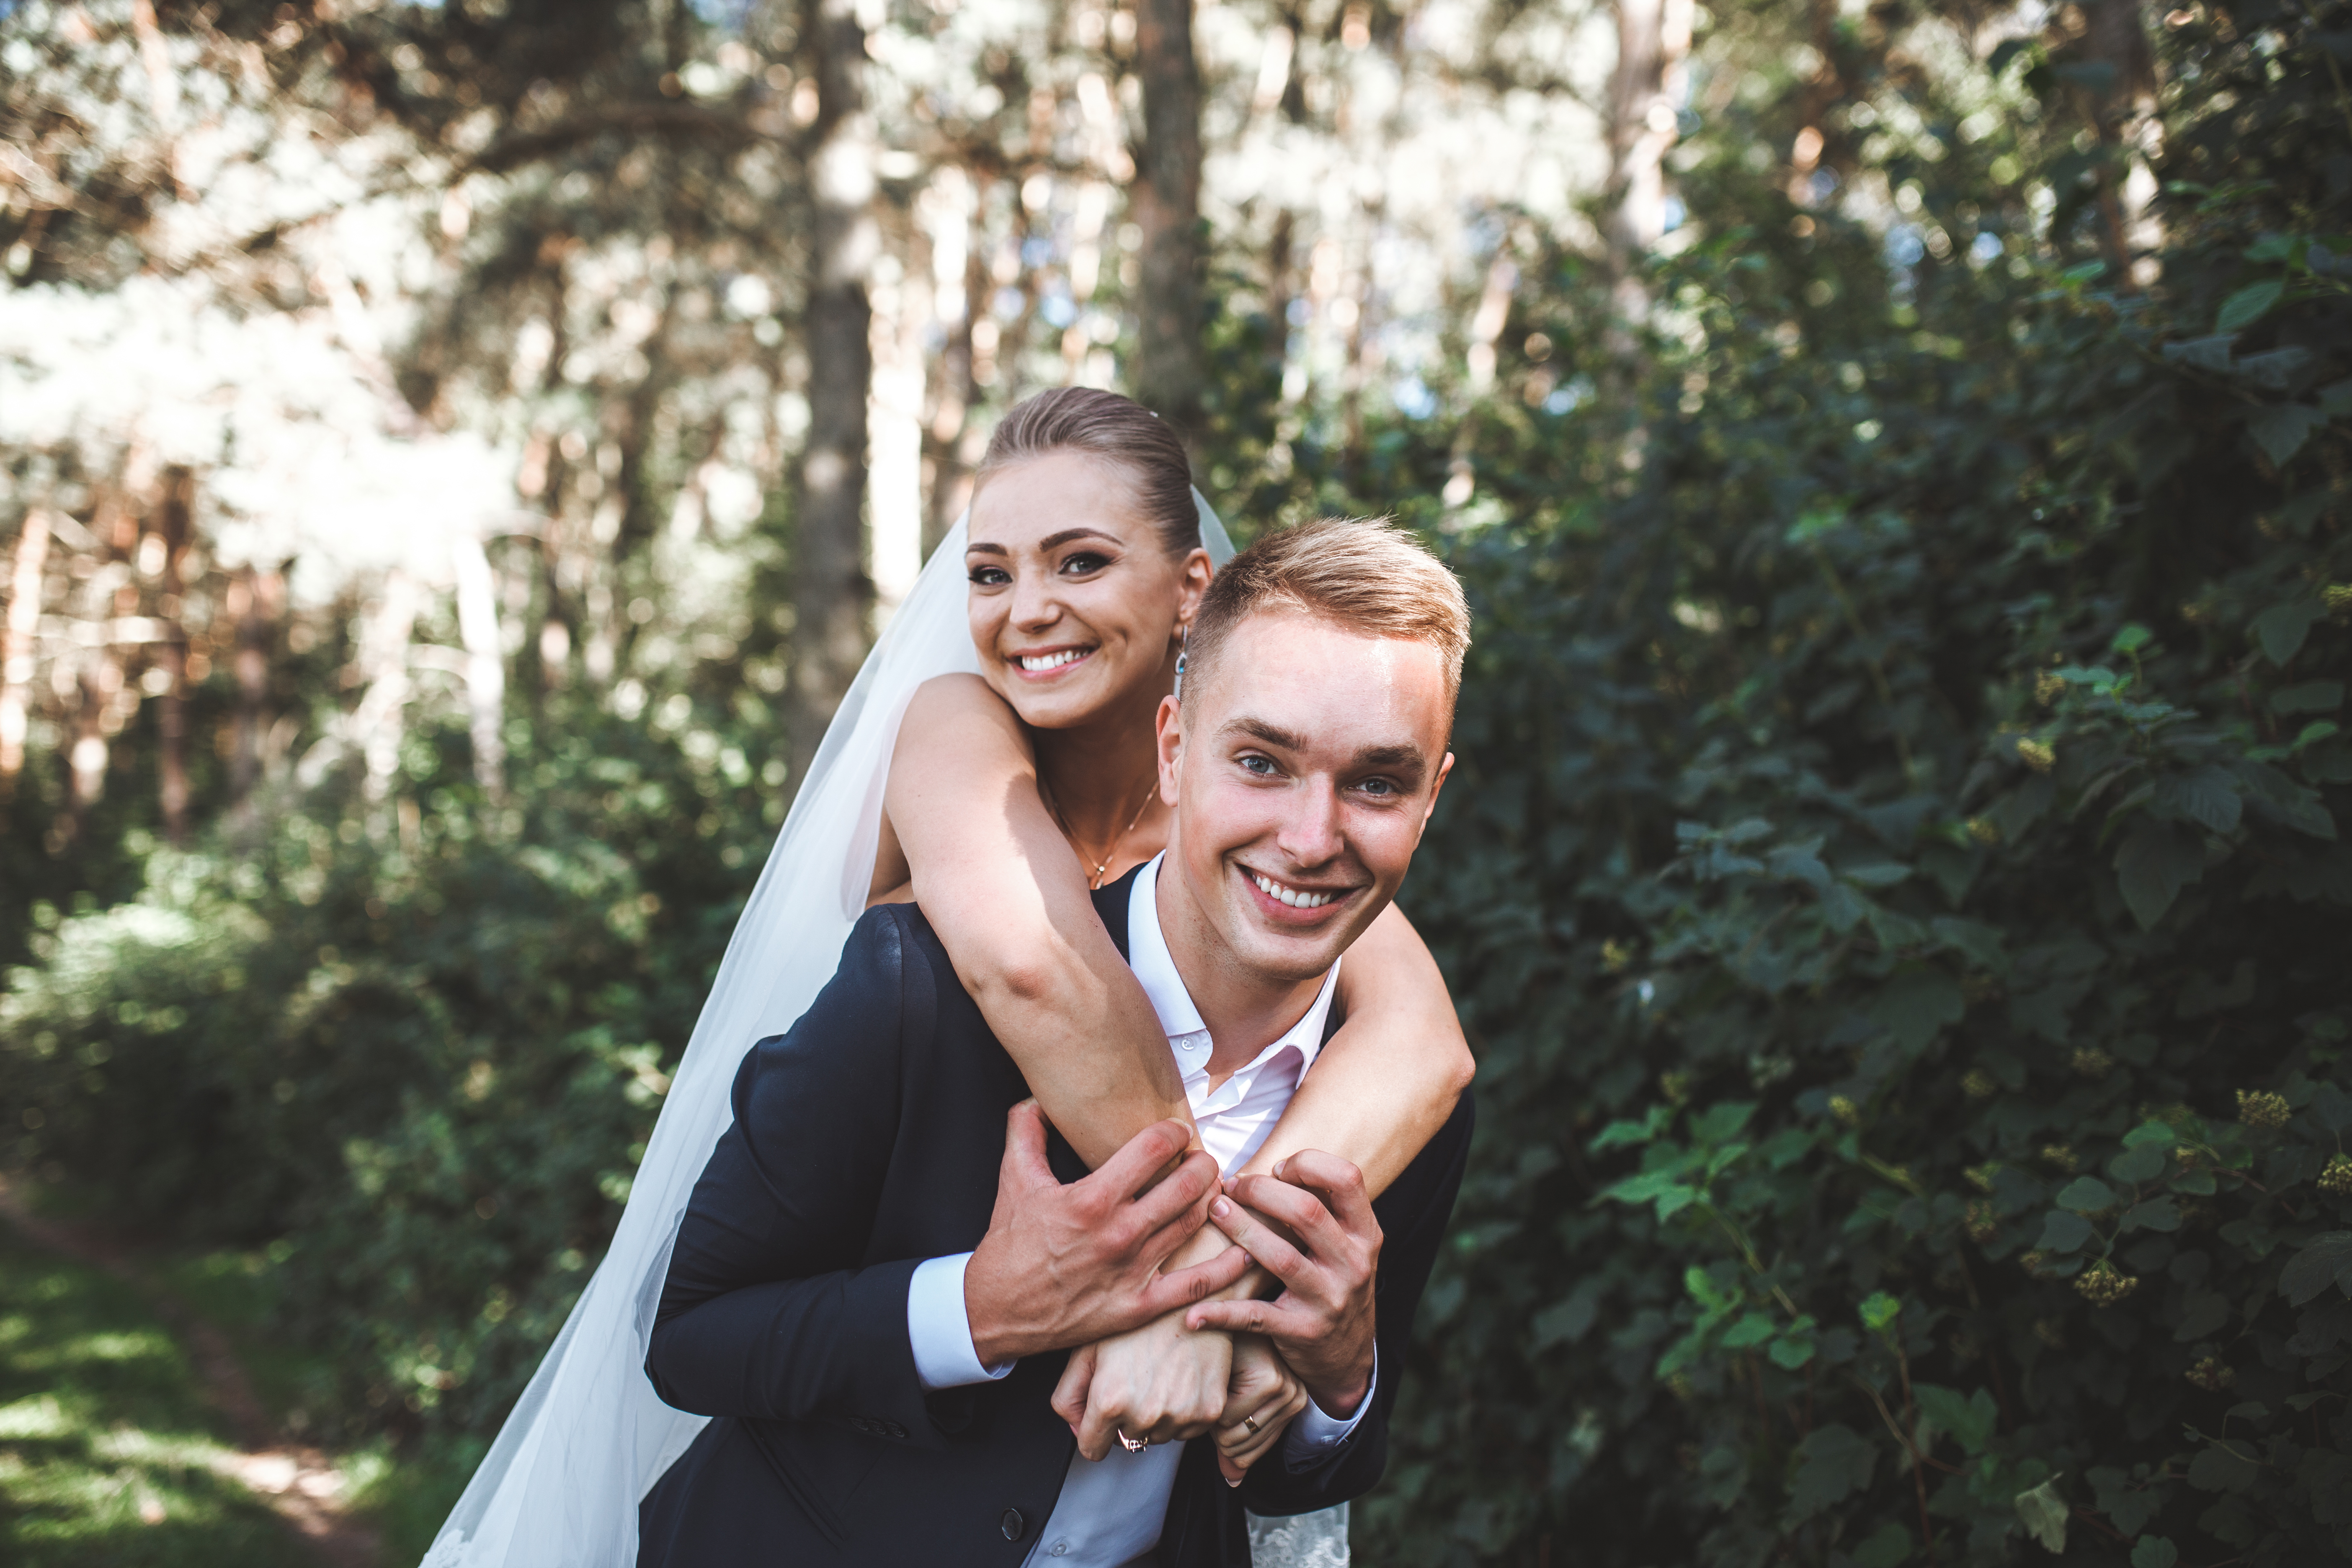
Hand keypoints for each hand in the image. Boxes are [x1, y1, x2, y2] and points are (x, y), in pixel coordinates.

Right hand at [964, 1102, 1248, 1366]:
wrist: (995, 1312)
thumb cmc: (1008, 1245)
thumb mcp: (1013, 1179)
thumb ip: (1026, 1130)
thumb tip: (1038, 1096)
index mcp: (1092, 1198)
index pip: (1154, 1148)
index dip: (1173, 1132)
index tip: (1175, 1132)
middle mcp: (1119, 1234)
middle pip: (1187, 1185)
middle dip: (1203, 1163)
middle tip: (1202, 1158)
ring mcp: (1133, 1272)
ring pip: (1195, 1224)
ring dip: (1214, 1200)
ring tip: (1214, 1188)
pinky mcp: (1140, 1307)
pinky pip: (1196, 1285)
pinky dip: (1227, 1267)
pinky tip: (1246, 1249)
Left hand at [1050, 1309, 1233, 1459]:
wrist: (1192, 1297)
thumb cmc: (1138, 1318)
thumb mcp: (1087, 1349)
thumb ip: (1068, 1396)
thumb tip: (1079, 1431)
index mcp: (1110, 1399)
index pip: (1093, 1449)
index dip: (1094, 1432)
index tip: (1101, 1417)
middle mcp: (1145, 1414)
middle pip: (1127, 1441)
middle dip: (1125, 1419)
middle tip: (1135, 1380)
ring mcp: (1180, 1415)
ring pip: (1157, 1436)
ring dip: (1154, 1417)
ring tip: (1158, 1376)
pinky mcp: (1209, 1412)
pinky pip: (1186, 1431)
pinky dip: (1182, 1413)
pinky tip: (1179, 1380)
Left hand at [1184, 1151, 1379, 1418]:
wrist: (1347, 1358)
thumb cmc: (1333, 1283)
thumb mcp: (1347, 1246)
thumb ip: (1323, 1208)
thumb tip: (1271, 1166)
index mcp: (1365, 1234)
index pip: (1347, 1179)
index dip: (1308, 1163)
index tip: (1276, 1168)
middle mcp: (1353, 1265)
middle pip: (1307, 1212)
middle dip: (1261, 1191)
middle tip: (1230, 1187)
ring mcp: (1329, 1300)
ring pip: (1280, 1257)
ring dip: (1241, 1229)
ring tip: (1214, 1212)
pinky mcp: (1302, 1332)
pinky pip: (1255, 1318)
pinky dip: (1221, 1313)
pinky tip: (1193, 1311)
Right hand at [1212, 1334, 1308, 1482]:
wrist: (1220, 1305)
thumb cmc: (1222, 1348)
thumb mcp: (1229, 1399)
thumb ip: (1233, 1442)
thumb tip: (1233, 1480)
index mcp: (1290, 1404)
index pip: (1247, 1455)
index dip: (1219, 1434)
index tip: (1219, 1396)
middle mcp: (1295, 1398)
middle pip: (1238, 1449)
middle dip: (1215, 1425)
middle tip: (1217, 1384)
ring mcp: (1285, 1390)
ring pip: (1230, 1436)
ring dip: (1212, 1411)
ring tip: (1218, 1374)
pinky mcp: (1269, 1380)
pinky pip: (1227, 1418)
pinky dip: (1211, 1398)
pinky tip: (1217, 1366)